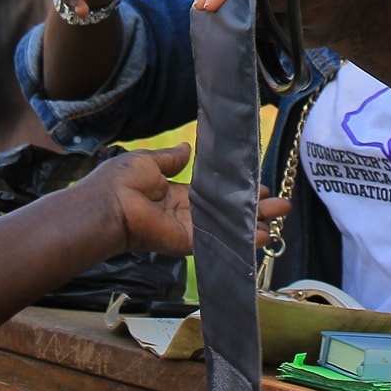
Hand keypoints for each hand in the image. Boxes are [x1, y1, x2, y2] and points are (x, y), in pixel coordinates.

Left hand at [75, 145, 295, 260]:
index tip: (259, 186)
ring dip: (255, 225)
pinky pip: (219, 241)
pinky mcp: (188, 242)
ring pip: (228, 227)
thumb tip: (187, 148)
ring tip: (281, 222)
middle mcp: (184, 213)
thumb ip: (171, 159)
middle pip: (227, 212)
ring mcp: (187, 229)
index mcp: (174, 194)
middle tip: (281, 205)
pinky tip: (264, 236)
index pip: (212, 194)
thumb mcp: (149, 161)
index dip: (235, 191)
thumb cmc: (121, 181)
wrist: (109, 205)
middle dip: (254, 209)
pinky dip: (242, 239)